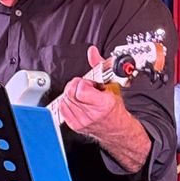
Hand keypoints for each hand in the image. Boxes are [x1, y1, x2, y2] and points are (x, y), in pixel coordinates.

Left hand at [54, 45, 151, 172]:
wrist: (116, 128)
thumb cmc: (114, 108)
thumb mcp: (111, 85)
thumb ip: (99, 66)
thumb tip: (92, 52)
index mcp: (103, 104)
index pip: (80, 90)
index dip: (82, 83)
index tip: (89, 84)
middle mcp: (92, 114)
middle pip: (70, 93)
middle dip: (75, 86)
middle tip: (84, 87)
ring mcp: (82, 121)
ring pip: (65, 100)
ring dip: (72, 94)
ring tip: (83, 96)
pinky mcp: (75, 126)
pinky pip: (62, 108)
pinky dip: (67, 102)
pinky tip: (77, 102)